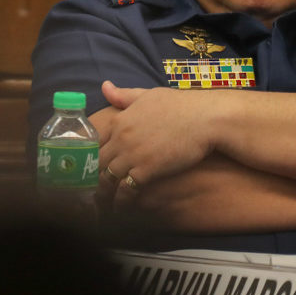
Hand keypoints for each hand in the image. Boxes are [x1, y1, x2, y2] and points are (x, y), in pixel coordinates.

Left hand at [96, 81, 215, 209]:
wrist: (206, 118)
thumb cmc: (181, 105)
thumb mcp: (148, 95)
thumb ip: (125, 96)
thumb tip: (105, 86)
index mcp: (120, 120)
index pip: (93, 143)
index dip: (89, 156)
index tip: (89, 167)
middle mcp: (121, 138)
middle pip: (96, 163)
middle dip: (92, 178)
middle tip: (91, 190)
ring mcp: (132, 155)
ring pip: (107, 179)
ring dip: (103, 193)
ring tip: (101, 205)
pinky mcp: (147, 171)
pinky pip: (125, 191)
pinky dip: (121, 201)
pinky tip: (121, 208)